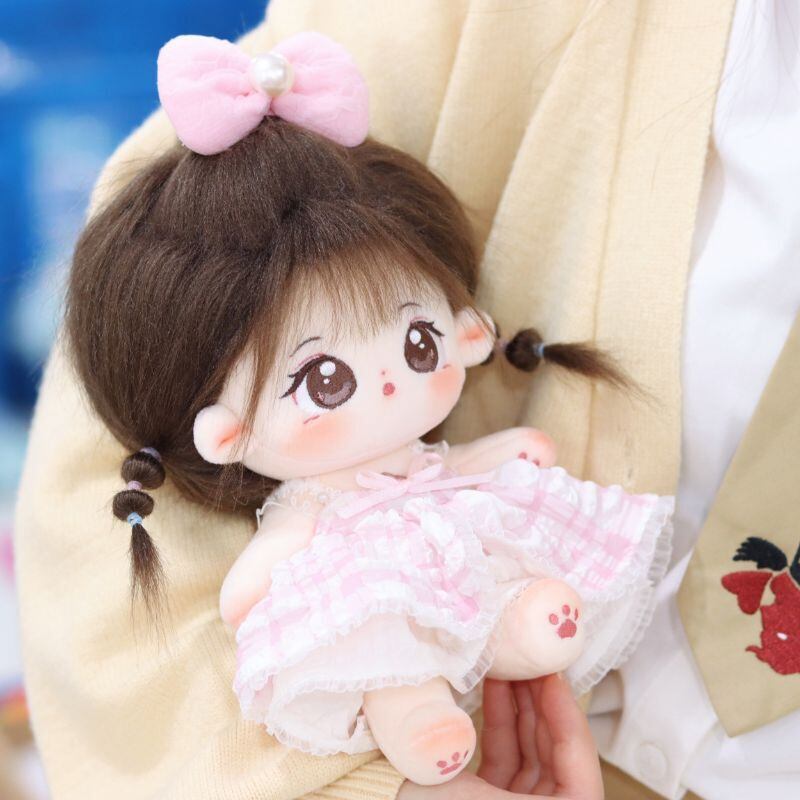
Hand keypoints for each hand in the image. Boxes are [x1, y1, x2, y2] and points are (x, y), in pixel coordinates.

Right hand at [396, 674, 601, 799]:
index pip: (581, 777)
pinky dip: (501, 722)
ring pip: (530, 755)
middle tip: (535, 661)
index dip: (571, 723)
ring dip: (522, 706)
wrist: (376, 798)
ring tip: (513, 664)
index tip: (553, 678)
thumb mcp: (491, 793)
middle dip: (544, 706)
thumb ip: (540, 759)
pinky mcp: (484, 799)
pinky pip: (505, 758)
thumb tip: (560, 692)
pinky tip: (495, 685)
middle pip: (555, 760)